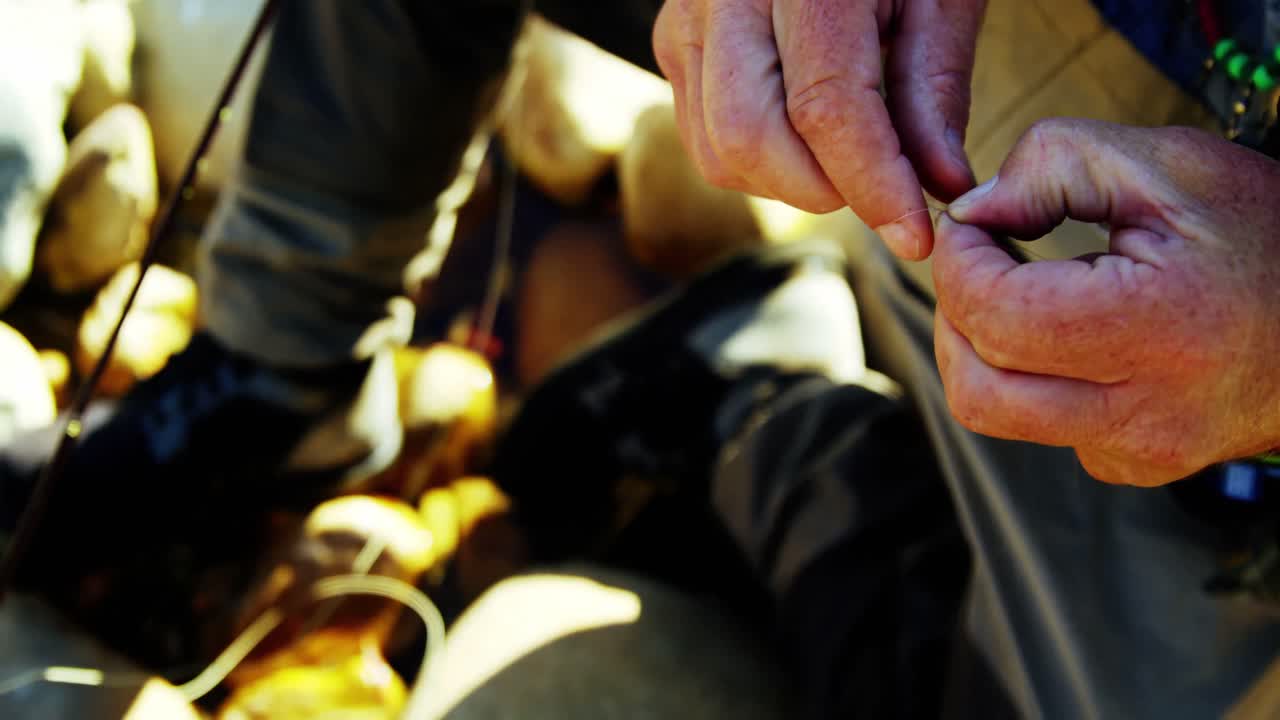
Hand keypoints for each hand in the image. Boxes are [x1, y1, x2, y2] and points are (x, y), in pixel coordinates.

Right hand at [652, 0, 984, 259]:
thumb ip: (934, 89)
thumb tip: (938, 188)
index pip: (826, 107)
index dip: (872, 185)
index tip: (916, 236)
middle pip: (750, 139)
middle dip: (825, 190)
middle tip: (884, 188)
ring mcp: (686, 18)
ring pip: (720, 151)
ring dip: (792, 182)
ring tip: (848, 154)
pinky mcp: (671, 42)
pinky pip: (703, 139)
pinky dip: (759, 162)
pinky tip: (804, 134)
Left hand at [933, 118, 1279, 485]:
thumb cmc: (1266, 231)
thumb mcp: (1169, 165)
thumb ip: (1053, 166)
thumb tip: (972, 213)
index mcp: (1154, 328)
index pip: (993, 314)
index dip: (957, 260)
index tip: (974, 225)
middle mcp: (1146, 411)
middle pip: (977, 387)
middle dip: (953, 315)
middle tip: (977, 264)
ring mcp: (1143, 451)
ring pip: (997, 417)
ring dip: (980, 351)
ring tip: (1011, 294)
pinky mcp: (1140, 465)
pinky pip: (1043, 431)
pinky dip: (1028, 382)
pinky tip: (1068, 339)